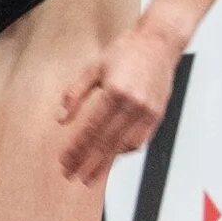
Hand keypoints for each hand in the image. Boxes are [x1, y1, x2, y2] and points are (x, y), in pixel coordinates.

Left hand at [57, 20, 184, 185]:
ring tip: (91, 176)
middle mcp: (133, 104)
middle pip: (107, 143)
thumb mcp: (93, 67)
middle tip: (73, 177)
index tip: (65, 162)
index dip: (77, 149)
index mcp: (115, 91)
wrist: (159, 43)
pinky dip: (125, 152)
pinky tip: (113, 158)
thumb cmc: (127, 51)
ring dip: (106, 164)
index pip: (91, 129)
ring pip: (124, 146)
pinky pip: (140, 141)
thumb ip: (75, 93)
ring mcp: (148, 112)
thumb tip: (62, 119)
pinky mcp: (157, 115)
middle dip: (88, 163)